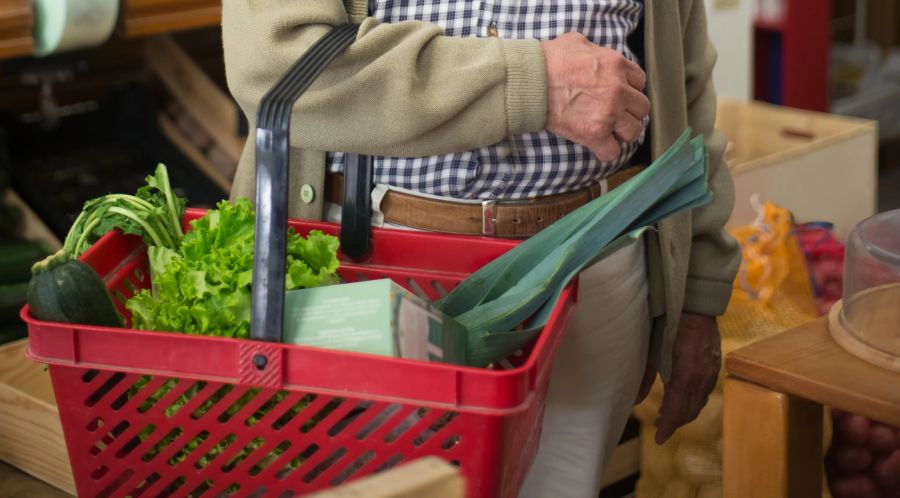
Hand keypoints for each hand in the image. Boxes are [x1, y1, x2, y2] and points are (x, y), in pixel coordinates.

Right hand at [541, 32, 649, 161]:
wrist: (530, 82)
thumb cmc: (547, 61)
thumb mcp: (576, 42)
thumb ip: (594, 49)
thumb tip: (593, 54)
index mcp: (616, 65)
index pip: (640, 82)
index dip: (630, 89)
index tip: (620, 95)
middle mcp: (618, 90)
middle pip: (641, 108)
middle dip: (629, 112)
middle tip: (616, 114)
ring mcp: (608, 114)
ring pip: (633, 131)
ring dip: (622, 132)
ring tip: (610, 131)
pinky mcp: (594, 133)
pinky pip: (612, 152)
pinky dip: (606, 151)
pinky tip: (598, 145)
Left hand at [635, 312, 720, 443]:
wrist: (695, 303)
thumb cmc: (669, 322)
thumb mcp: (651, 350)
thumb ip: (643, 376)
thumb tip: (634, 400)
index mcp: (686, 372)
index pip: (677, 408)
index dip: (668, 426)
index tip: (659, 438)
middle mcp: (702, 375)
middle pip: (690, 409)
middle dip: (675, 421)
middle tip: (660, 426)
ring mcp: (711, 370)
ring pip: (699, 401)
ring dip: (685, 412)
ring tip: (668, 415)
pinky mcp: (715, 364)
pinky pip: (705, 390)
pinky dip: (694, 399)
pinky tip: (682, 398)